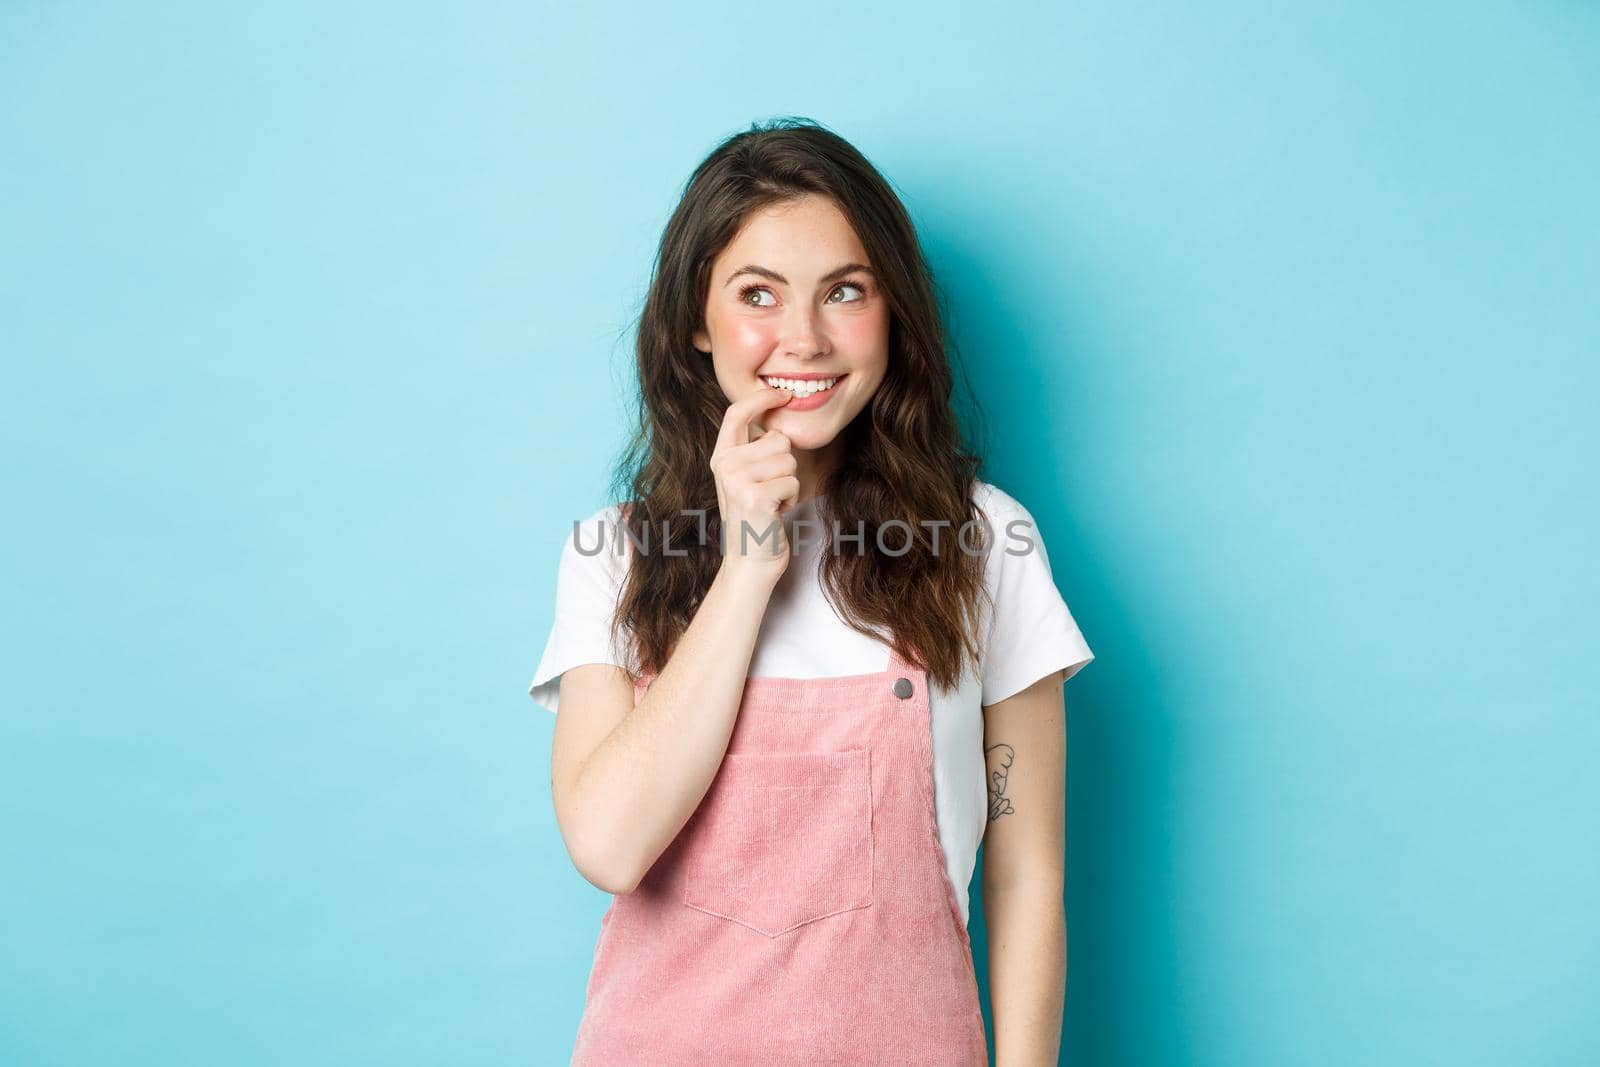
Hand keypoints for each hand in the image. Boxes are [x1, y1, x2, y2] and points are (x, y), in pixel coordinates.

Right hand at [708, 386, 797, 582]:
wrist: (750, 562)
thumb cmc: (756, 519)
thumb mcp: (745, 479)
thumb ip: (753, 450)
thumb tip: (776, 418)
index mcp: (720, 457)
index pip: (736, 413)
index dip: (761, 399)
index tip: (782, 395)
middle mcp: (724, 465)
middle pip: (778, 440)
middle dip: (785, 465)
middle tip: (770, 490)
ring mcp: (738, 481)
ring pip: (789, 461)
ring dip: (789, 484)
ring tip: (772, 502)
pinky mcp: (756, 497)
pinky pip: (793, 482)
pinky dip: (792, 499)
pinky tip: (776, 513)